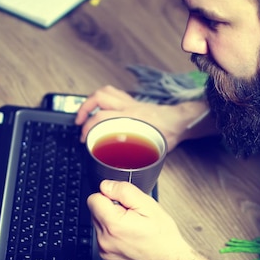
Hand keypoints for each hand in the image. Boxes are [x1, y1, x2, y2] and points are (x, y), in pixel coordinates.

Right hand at [74, 85, 210, 150]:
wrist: (180, 120)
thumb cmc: (169, 132)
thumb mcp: (151, 148)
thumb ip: (135, 154)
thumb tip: (124, 166)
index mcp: (131, 119)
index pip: (102, 117)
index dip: (89, 127)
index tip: (85, 138)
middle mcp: (128, 107)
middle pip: (99, 100)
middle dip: (84, 111)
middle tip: (79, 123)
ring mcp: (129, 102)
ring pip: (104, 92)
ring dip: (91, 100)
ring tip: (84, 111)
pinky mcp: (132, 100)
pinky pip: (113, 93)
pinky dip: (102, 98)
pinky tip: (99, 107)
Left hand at [87, 180, 192, 259]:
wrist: (168, 259)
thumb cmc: (162, 235)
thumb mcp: (147, 204)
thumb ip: (123, 191)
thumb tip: (105, 186)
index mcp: (113, 224)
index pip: (93, 199)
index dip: (109, 196)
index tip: (123, 203)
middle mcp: (104, 239)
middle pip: (95, 210)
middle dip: (111, 208)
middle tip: (131, 215)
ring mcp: (104, 249)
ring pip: (99, 222)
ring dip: (111, 220)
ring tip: (131, 225)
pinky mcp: (106, 254)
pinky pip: (102, 234)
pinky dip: (112, 232)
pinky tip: (128, 234)